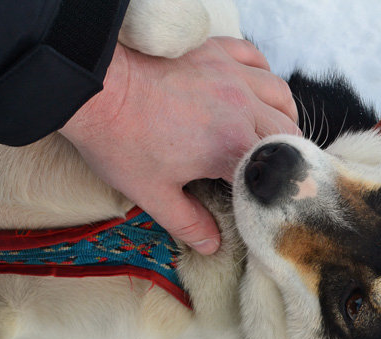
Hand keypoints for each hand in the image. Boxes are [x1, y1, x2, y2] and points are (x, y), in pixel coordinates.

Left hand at [60, 38, 299, 253]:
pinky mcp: (214, 50)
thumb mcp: (152, 194)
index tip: (264, 200)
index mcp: (232, 145)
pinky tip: (255, 88)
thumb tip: (212, 245)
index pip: (272, 173)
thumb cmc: (120, 140)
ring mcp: (230, 74)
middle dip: (284, 155)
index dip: (272, 191)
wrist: (93, 87)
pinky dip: (263, 75)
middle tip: (270, 171)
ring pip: (280, 93)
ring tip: (273, 132)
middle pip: (287, 132)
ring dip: (283, 116)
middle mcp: (242, 106)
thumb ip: (187, 223)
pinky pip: (255, 58)